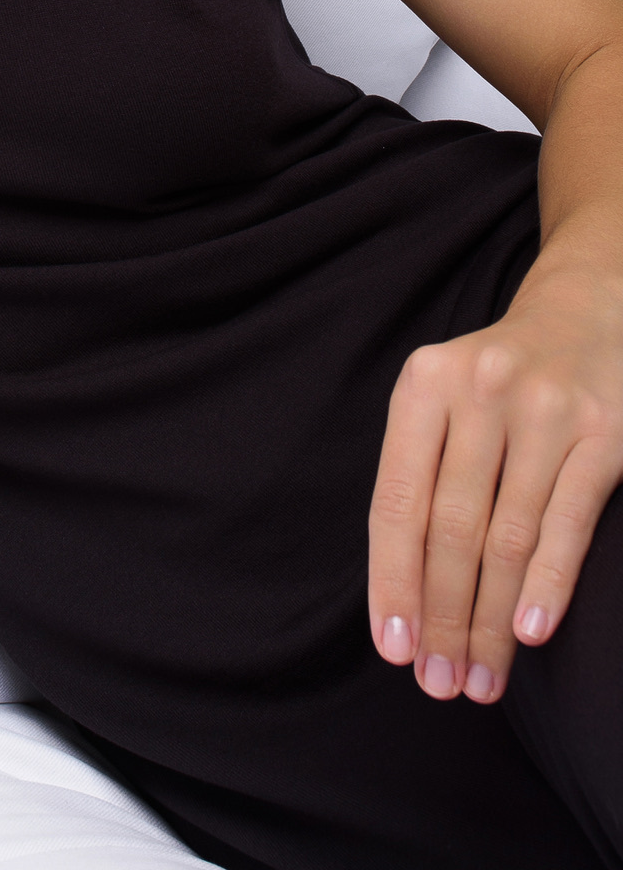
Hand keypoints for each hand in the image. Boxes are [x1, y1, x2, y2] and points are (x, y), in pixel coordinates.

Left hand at [368, 256, 622, 702]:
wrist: (586, 311)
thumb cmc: (497, 380)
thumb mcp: (441, 400)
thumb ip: (420, 475)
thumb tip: (402, 592)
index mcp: (423, 385)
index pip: (397, 502)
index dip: (392, 582)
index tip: (392, 650)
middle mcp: (479, 391)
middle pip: (450, 528)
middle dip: (441, 617)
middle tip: (438, 683)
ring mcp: (545, 410)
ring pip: (507, 536)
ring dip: (490, 621)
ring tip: (481, 679)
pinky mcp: (605, 431)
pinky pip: (569, 522)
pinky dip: (547, 584)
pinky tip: (529, 634)